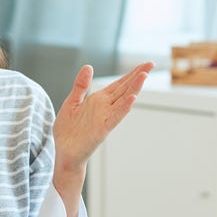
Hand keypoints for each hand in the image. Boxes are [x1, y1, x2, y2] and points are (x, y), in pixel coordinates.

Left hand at [52, 63, 153, 200]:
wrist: (64, 153)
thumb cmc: (67, 131)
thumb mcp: (71, 102)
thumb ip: (80, 86)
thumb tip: (88, 66)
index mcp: (97, 100)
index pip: (118, 84)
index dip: (130, 73)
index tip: (144, 64)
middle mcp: (104, 107)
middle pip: (124, 89)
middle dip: (137, 76)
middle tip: (151, 64)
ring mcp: (105, 118)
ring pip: (123, 100)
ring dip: (134, 88)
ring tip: (144, 75)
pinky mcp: (102, 129)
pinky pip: (115, 117)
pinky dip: (124, 108)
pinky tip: (132, 99)